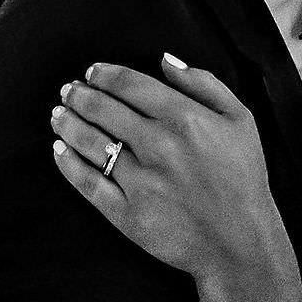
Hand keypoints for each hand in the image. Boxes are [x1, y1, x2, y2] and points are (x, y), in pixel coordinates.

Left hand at [51, 55, 286, 279]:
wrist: (240, 241)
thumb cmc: (243, 179)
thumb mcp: (240, 119)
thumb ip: (204, 83)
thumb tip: (165, 60)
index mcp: (184, 117)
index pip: (130, 84)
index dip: (104, 74)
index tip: (92, 72)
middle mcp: (157, 145)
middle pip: (103, 108)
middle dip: (79, 94)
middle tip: (68, 90)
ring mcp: (139, 180)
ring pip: (90, 141)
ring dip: (68, 123)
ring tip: (59, 115)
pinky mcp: (126, 212)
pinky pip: (87, 182)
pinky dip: (68, 163)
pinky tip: (60, 151)